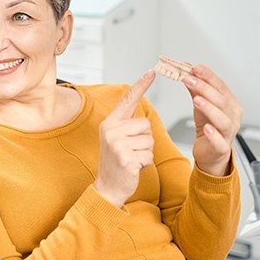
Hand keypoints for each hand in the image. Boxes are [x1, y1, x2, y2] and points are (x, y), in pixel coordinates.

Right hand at [94, 70, 155, 207]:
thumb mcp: (117, 139)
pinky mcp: (125, 158)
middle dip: (145, 139)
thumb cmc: (117, 162)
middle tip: (132, 150)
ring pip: (149, 140)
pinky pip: (149, 155)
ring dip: (146, 152)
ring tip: (132, 159)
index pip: (127, 100)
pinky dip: (145, 163)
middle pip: (145, 124)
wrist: (107, 187)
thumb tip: (140, 115)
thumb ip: (126, 125)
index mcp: (109, 123)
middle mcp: (111, 131)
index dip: (140, 86)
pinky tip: (134, 168)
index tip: (151, 72)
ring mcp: (117, 144)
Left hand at [184, 64, 242, 175]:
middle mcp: (232, 116)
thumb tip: (187, 69)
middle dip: (205, 88)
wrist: (209, 151)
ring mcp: (228, 132)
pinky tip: (206, 128)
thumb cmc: (207, 126)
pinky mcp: (221, 147)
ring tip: (196, 100)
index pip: (221, 86)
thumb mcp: (200, 104)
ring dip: (209, 108)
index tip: (196, 68)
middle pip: (221, 100)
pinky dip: (214, 134)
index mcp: (229, 103)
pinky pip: (220, 141)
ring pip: (223, 120)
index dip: (209, 76)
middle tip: (190, 79)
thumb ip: (195, 88)